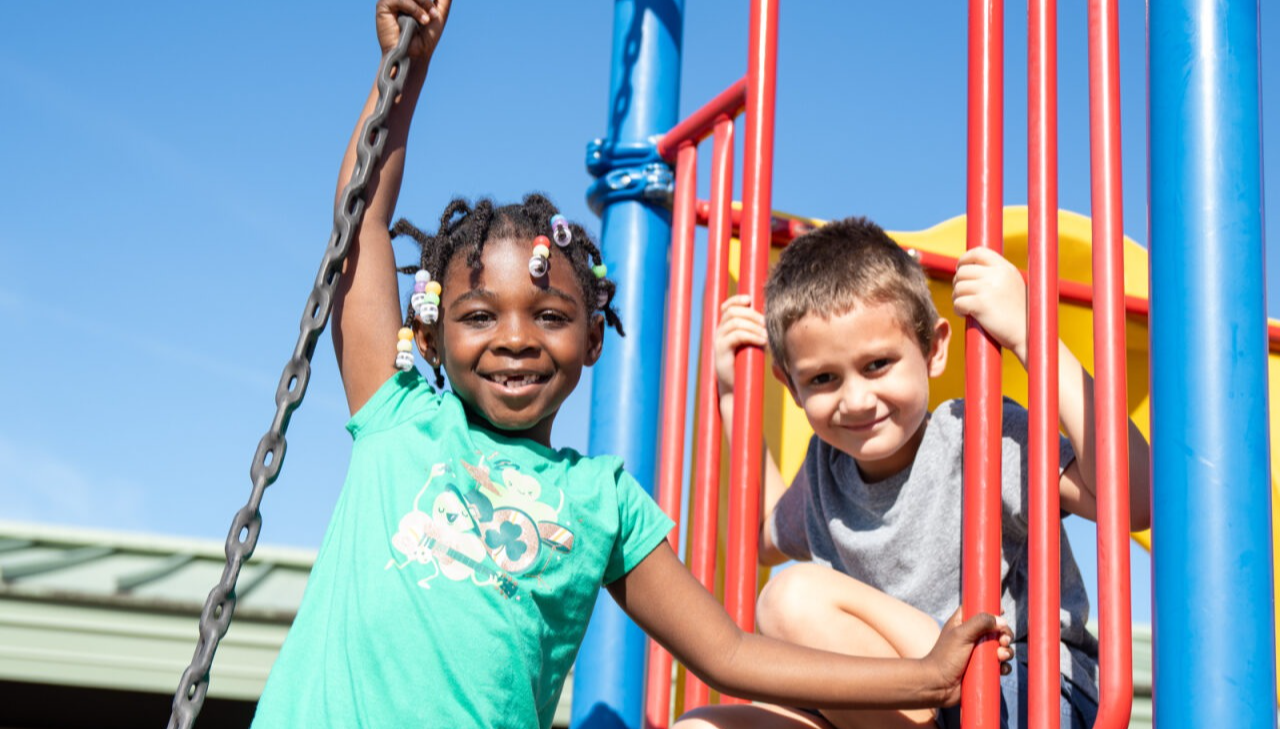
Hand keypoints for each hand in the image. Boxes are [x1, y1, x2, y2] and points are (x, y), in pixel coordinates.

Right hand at [376, 0, 451, 58]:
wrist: (414, 56)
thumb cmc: (426, 39)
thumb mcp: (438, 14)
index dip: (427, 1)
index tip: (434, 13)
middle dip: (427, 2)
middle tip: (434, 15)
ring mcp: (391, 1)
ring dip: (423, 3)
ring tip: (427, 21)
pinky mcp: (383, 6)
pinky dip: (413, 8)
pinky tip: (420, 20)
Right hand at [713, 295, 767, 397]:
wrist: (736, 387)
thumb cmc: (748, 364)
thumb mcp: (752, 343)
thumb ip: (756, 329)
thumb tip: (772, 317)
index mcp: (725, 327)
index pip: (728, 306)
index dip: (737, 300)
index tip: (750, 301)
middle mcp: (719, 331)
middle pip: (734, 312)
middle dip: (753, 315)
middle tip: (767, 324)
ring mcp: (718, 340)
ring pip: (735, 322)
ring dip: (754, 326)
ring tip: (767, 336)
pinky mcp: (721, 350)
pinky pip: (736, 335)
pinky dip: (751, 335)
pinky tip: (762, 342)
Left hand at [921, 609, 1013, 706]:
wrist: (938, 685)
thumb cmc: (946, 657)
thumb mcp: (961, 634)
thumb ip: (980, 623)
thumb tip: (1001, 621)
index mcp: (962, 623)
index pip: (978, 609)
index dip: (991, 609)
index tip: (1001, 611)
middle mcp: (972, 636)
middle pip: (995, 629)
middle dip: (1004, 634)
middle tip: (1003, 640)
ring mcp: (978, 653)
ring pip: (1001, 648)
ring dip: (1006, 651)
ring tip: (1001, 656)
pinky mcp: (983, 669)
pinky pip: (1000, 665)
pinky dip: (1004, 666)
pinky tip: (1002, 668)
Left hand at [952, 247, 1027, 361]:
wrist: (1028, 334)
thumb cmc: (1018, 313)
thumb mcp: (1012, 285)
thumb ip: (995, 274)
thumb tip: (968, 267)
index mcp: (1005, 268)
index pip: (978, 252)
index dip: (964, 259)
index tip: (960, 269)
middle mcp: (997, 274)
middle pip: (962, 271)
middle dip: (958, 284)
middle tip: (964, 296)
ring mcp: (988, 288)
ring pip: (958, 288)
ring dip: (957, 298)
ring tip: (967, 308)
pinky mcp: (981, 304)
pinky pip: (958, 302)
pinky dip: (958, 310)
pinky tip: (967, 315)